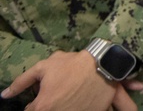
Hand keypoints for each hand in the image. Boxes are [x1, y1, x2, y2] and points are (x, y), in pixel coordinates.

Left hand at [1, 50, 141, 110]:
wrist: (104, 63)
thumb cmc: (72, 64)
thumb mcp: (44, 67)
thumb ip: (22, 82)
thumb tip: (4, 95)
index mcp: (44, 106)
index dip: (37, 103)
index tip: (44, 97)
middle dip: (51, 105)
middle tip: (60, 95)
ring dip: (65, 107)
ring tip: (70, 98)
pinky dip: (79, 109)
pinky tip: (80, 103)